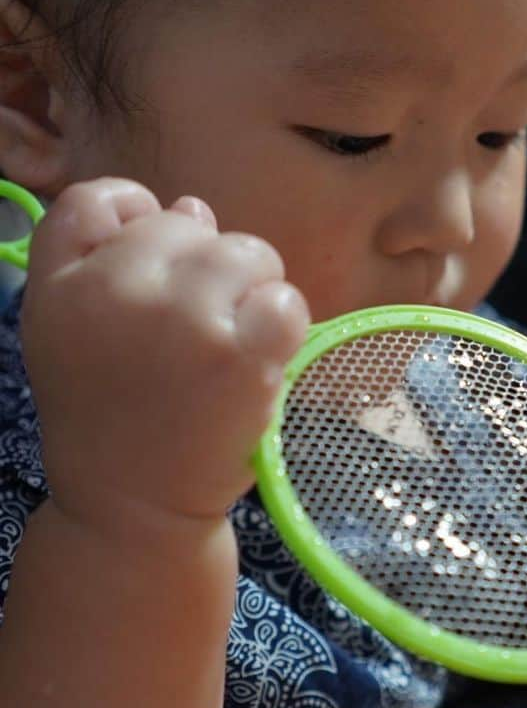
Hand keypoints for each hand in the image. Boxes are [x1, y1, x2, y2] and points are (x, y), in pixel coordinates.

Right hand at [22, 178, 309, 528]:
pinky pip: (285, 299)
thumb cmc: (112, 417)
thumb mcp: (70, 333)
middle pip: (186, 222)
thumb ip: (112, 258)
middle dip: (203, 267)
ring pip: (246, 253)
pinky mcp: (240, 354)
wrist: (131, 509)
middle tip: (194, 332)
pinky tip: (260, 356)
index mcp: (61, 286)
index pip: (96, 198)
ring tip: (229, 344)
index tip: (152, 266)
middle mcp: (116, 291)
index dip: (134, 217)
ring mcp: (183, 319)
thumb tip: (194, 206)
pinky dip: (284, 324)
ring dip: (250, 292)